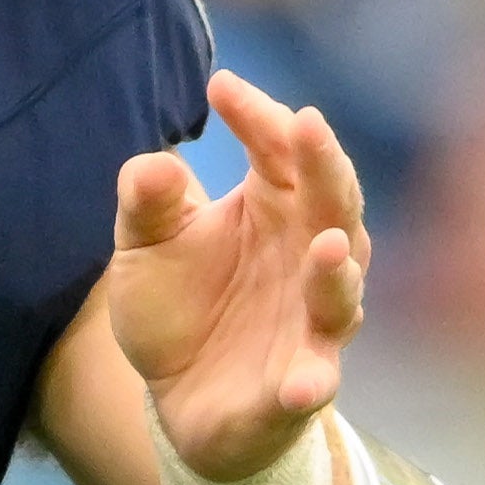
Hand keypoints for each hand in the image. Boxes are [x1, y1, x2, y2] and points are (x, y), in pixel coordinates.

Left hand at [108, 72, 369, 482]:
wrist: (180, 398)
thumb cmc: (180, 304)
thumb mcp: (145, 245)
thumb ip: (147, 202)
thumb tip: (154, 165)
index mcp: (277, 206)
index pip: (280, 149)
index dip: (259, 117)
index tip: (220, 87)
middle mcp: (308, 257)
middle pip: (332, 203)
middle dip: (326, 166)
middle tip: (308, 126)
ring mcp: (311, 323)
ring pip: (339, 293)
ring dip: (335, 273)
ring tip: (322, 248)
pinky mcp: (298, 386)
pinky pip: (313, 382)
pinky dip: (311, 382)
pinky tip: (301, 385)